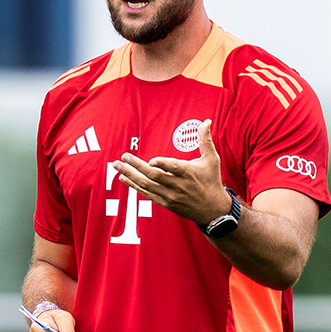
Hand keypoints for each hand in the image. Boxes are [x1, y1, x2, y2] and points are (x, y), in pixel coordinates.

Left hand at [113, 119, 229, 225]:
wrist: (212, 209)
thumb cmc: (212, 181)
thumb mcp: (212, 160)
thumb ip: (205, 140)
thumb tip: (206, 122)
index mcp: (188, 173)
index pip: (174, 168)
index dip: (163, 164)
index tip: (152, 160)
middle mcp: (178, 185)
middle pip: (154, 176)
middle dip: (137, 166)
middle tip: (124, 157)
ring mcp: (170, 195)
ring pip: (147, 185)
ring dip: (130, 175)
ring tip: (117, 166)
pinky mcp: (166, 203)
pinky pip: (147, 194)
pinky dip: (134, 186)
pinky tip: (124, 178)